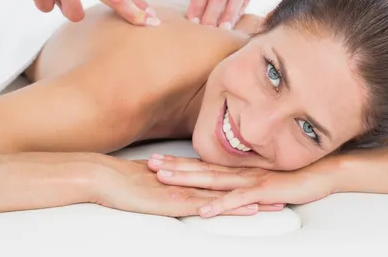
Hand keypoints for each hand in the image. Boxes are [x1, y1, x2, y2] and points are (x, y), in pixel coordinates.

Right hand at [88, 158, 282, 216]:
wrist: (104, 177)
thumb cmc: (123, 180)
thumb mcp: (152, 182)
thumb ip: (168, 181)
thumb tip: (175, 183)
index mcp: (188, 177)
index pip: (222, 178)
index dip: (244, 179)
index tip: (264, 179)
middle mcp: (192, 182)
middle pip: (232, 185)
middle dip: (258, 187)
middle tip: (282, 187)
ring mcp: (187, 191)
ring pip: (228, 195)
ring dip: (253, 199)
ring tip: (277, 202)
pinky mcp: (179, 202)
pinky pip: (212, 206)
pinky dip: (232, 207)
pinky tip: (249, 209)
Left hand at [147, 154, 338, 217]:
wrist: (323, 172)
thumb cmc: (294, 177)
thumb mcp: (264, 179)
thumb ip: (245, 181)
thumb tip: (227, 187)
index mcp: (239, 170)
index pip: (203, 165)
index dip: (179, 162)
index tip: (158, 159)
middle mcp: (240, 172)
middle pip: (201, 169)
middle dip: (174, 167)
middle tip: (150, 164)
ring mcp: (251, 180)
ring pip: (213, 180)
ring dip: (187, 179)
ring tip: (164, 179)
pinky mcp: (264, 191)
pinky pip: (239, 199)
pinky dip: (221, 204)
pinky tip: (205, 209)